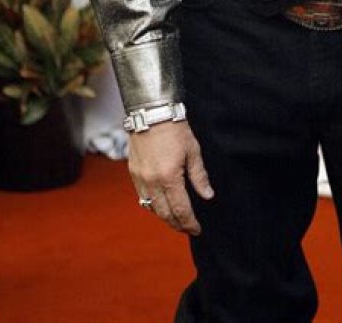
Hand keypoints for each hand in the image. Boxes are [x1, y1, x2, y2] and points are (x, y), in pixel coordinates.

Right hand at [128, 120, 213, 235]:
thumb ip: (199, 176)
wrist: (151, 113)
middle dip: (177, 224)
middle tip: (188, 229)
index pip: (180, 210)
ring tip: (176, 220)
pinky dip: (152, 205)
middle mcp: (152, 182)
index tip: (197, 229)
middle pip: (165, 214)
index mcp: (169, 177)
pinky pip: (142, 197)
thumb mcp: (193, 151)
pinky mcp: (133, 173)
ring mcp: (140, 178)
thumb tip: (208, 196)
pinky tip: (161, 205)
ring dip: (164, 217)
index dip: (189, 223)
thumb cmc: (175, 129)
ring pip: (151, 208)